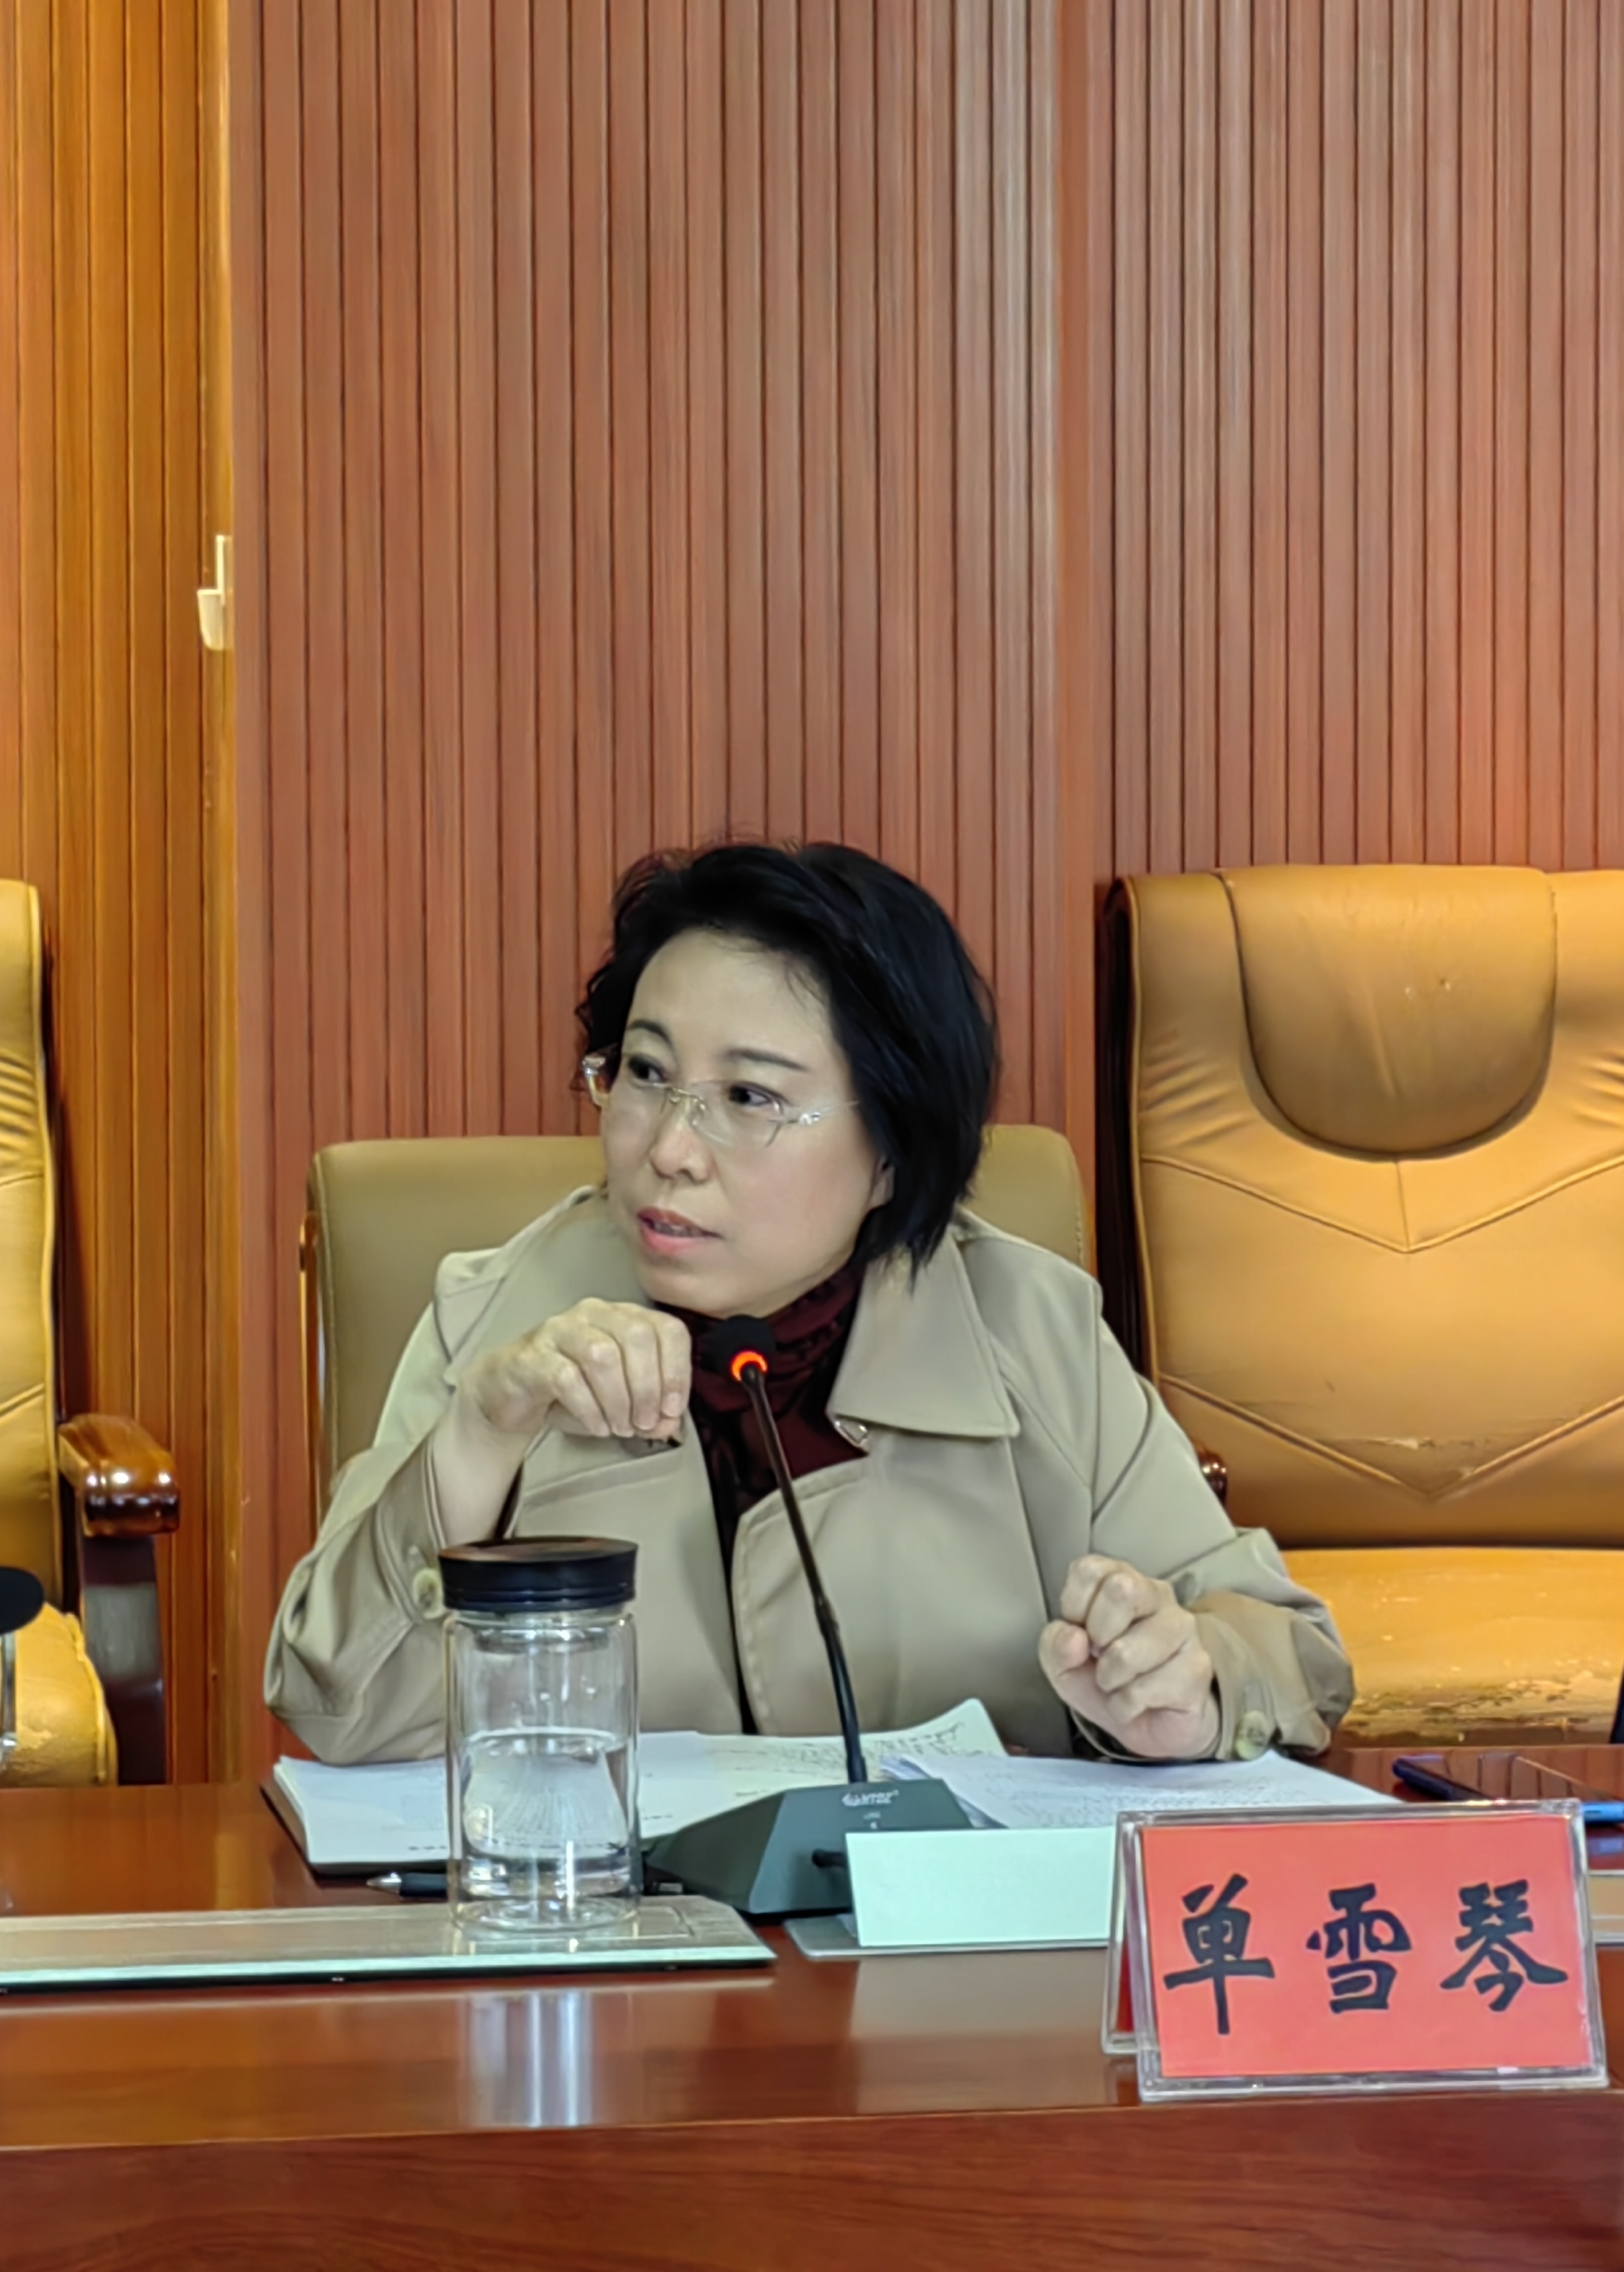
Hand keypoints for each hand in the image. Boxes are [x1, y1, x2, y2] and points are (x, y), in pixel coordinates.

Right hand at [459, 1299, 691, 1446]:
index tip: (673, 1409)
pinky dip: (589, 1408)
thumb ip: (651, 1411)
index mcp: (623, 1317)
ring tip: (619, 1427)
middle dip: (647, 1388)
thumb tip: (670, 1424)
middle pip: (637, 1337)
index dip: (677, 1371)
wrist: (509, 1393)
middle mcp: (594, 1314)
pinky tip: (596, 1426)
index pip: (667, 1329)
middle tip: (644, 1423)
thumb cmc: (571, 1391)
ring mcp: (560, 1329)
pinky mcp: (532, 1354)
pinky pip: (567, 1378)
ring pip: (602, 1355)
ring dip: (618, 1400)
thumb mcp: (620, 1402)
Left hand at [1038, 1555, 1219, 1760]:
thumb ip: (1055, 1644)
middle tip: (1101, 1656)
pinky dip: (1126, 1705)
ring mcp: (1182, 1629)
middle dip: (1097, 1636)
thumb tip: (1073, 1638)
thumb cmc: (1107, 1679)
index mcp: (1120, 1580)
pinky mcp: (1197, 1667)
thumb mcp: (1064, 1663)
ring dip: (1110, 1680)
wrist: (1152, 1722)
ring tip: (1118, 1684)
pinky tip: (1137, 1703)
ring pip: (1127, 1651)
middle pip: (1120, 1589)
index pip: (1090, 1570)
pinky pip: (1143, 1690)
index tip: (1080, 1631)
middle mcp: (1157, 1595)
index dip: (1073, 1606)